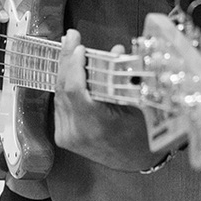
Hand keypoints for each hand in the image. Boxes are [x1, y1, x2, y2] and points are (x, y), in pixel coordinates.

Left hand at [53, 30, 162, 170]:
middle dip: (66, 60)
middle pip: (63, 89)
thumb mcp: (135, 106)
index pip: (75, 91)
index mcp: (96, 126)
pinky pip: (60, 104)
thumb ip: (122, 78)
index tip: (79, 47)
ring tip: (70, 50)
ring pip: (59, 95)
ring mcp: (68, 136)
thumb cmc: (141, 136)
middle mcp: (78, 133)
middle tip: (71, 39)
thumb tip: (115, 51)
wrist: (135, 161)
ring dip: (64, 71)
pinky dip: (65, 86)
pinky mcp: (63, 136)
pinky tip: (69, 70)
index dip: (74, 65)